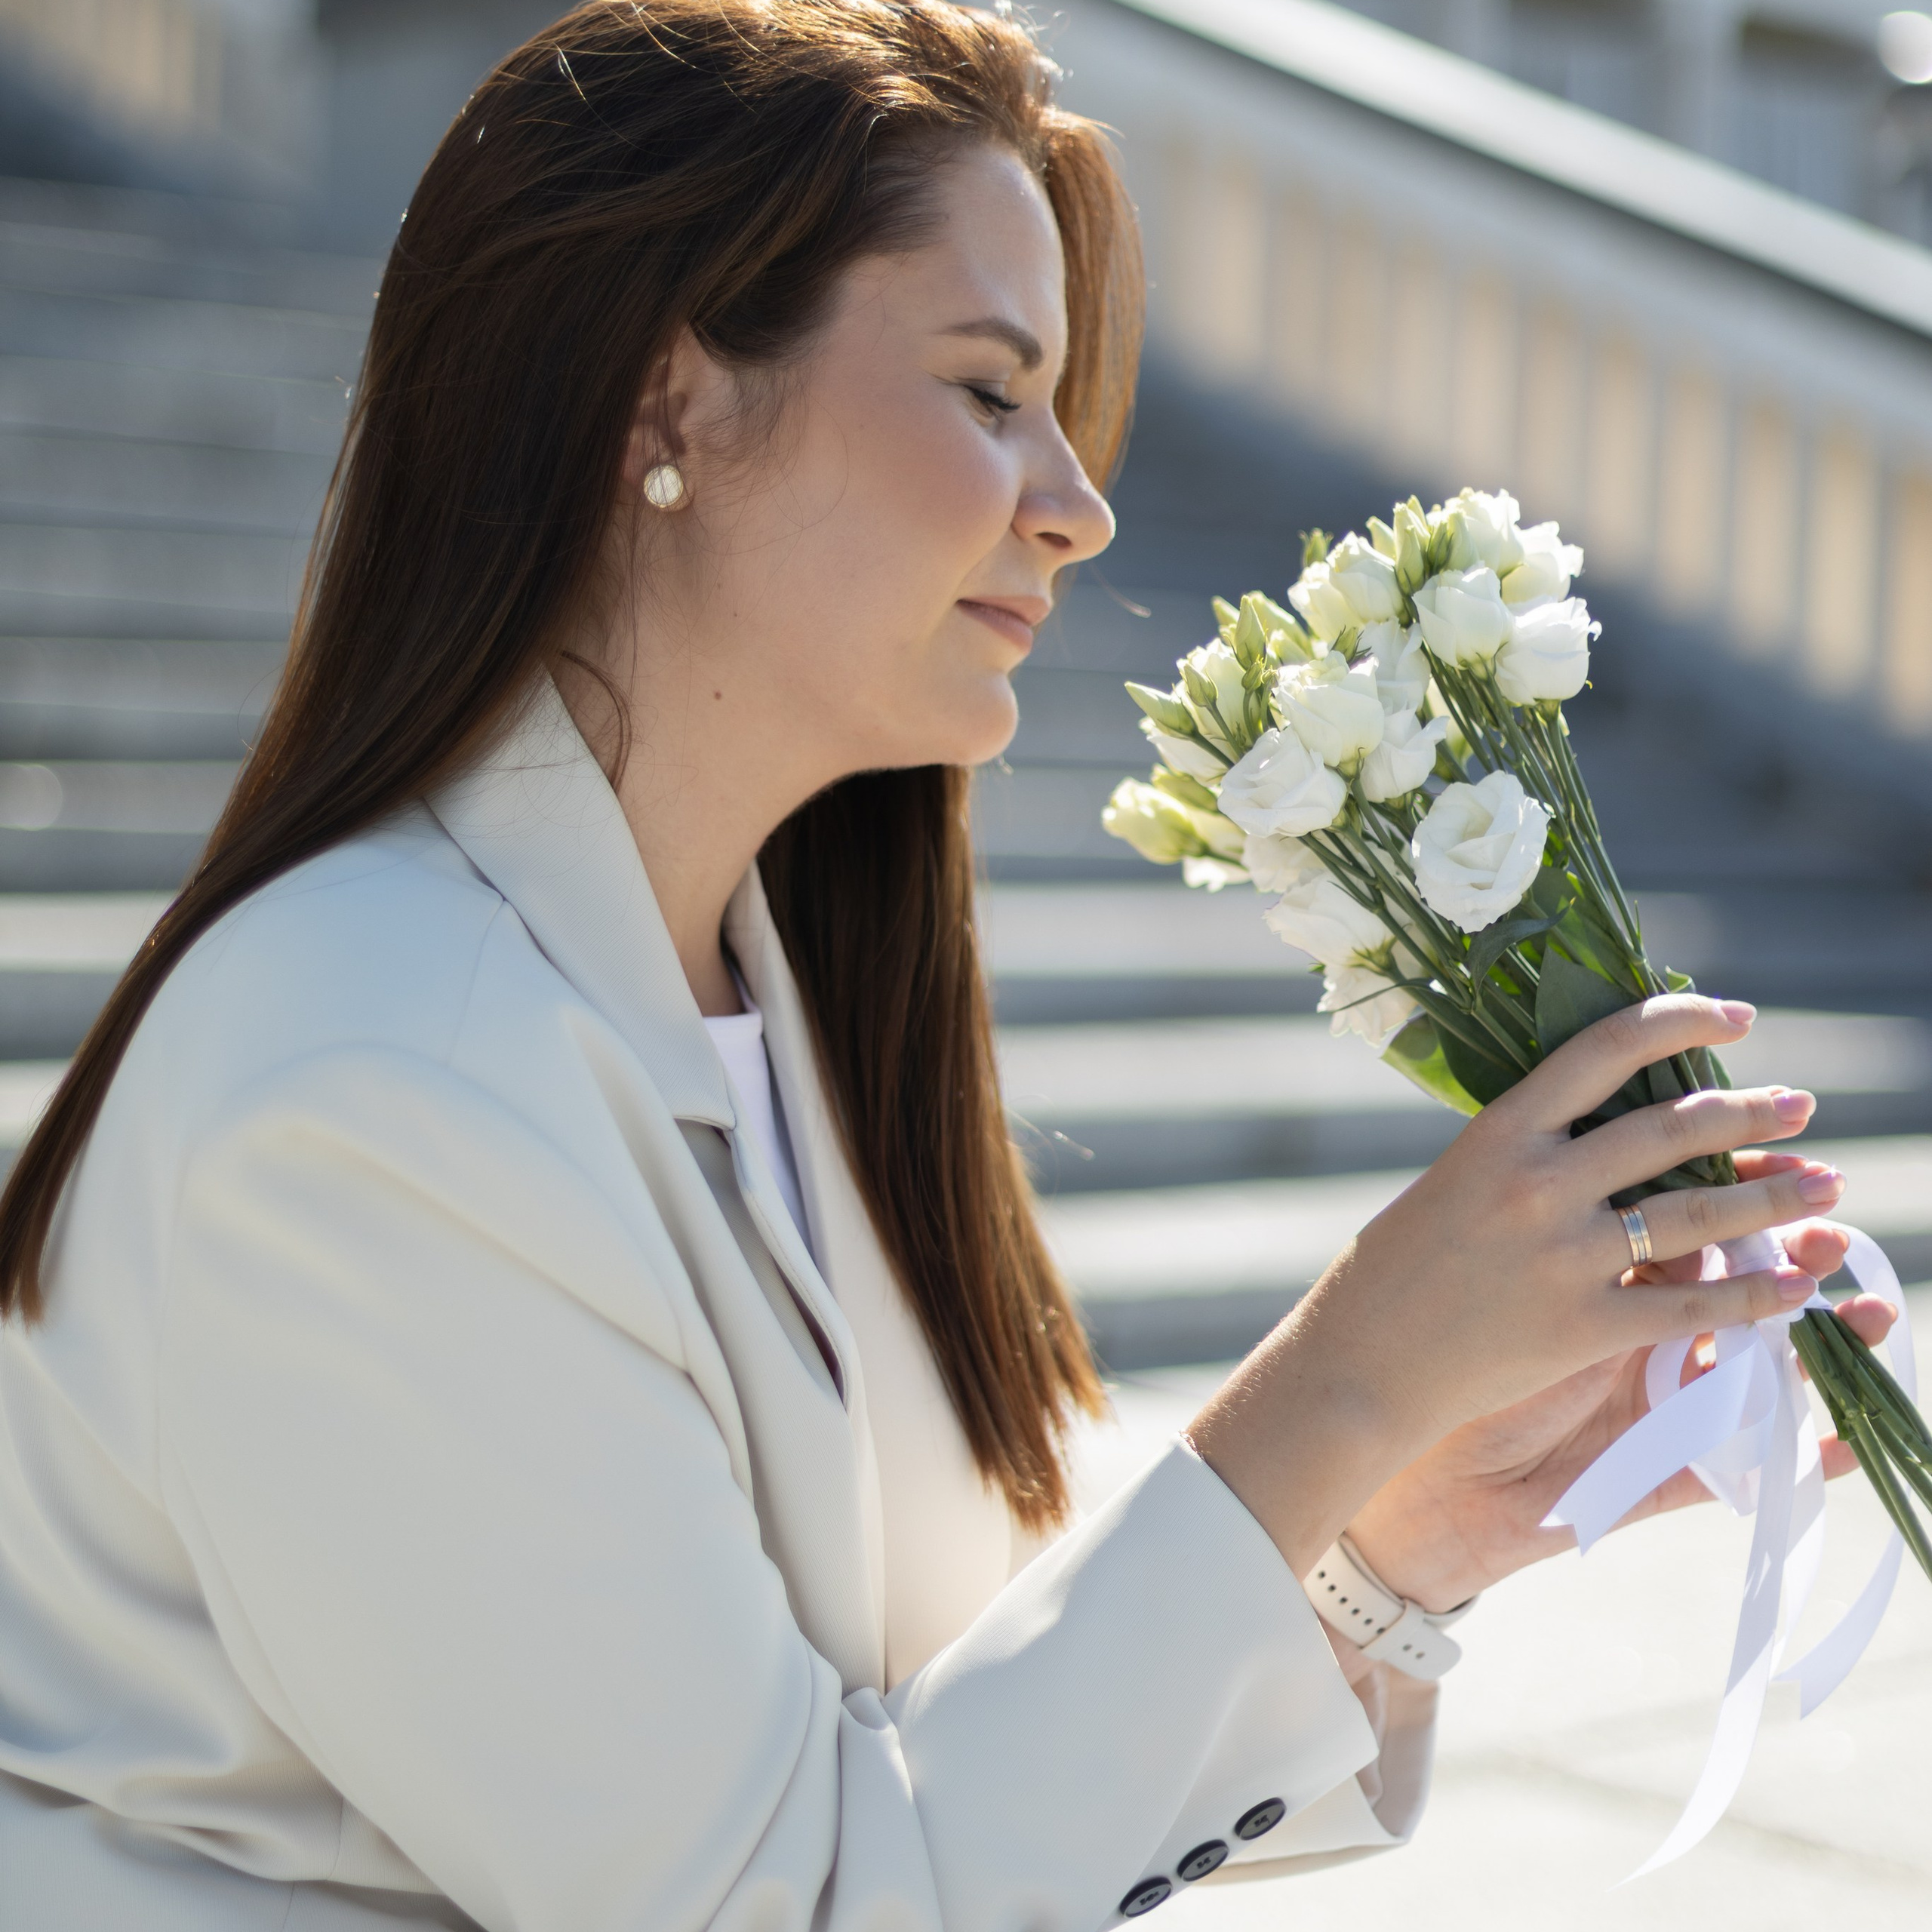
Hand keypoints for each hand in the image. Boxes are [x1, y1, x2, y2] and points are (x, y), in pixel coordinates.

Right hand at [1189, 996, 1846, 1581]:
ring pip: (1699, 1214)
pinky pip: (1692, 1306)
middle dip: (1751, 1113)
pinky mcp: (1583, 1327)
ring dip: (1775, 1197)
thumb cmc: (1397, 1270)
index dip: (1682, 1021)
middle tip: (1801, 1108)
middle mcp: (1538, 1182)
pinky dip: (1756, 1297)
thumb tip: (1613, 1131)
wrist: (1359, 1364)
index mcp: (1498, 1131)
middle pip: (1672, 1129)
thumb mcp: (1454, 1183)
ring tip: (1827, 1183)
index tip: (1737, 1018)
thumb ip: (1528, 1155)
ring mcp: (1563, 1255)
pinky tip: (1798, 1289)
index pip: (1606, 1050)